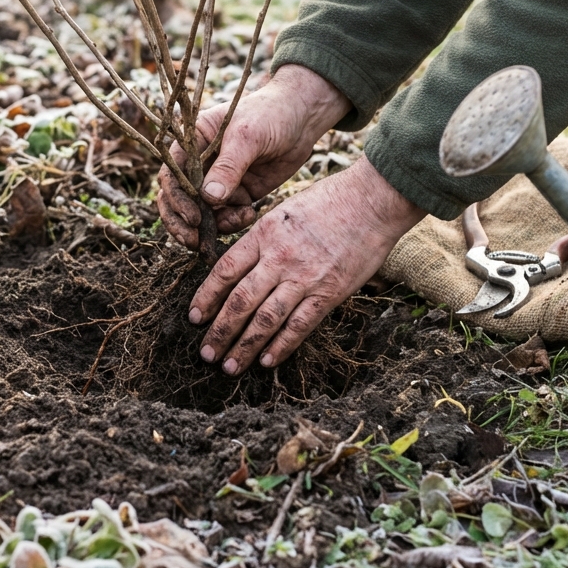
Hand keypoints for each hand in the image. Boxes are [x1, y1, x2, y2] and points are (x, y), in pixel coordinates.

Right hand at [157, 65, 349, 247]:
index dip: (176, 198)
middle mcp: (200, 164)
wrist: (303, 118)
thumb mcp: (247, 136)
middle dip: (183, 222)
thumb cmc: (270, 114)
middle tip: (193, 241)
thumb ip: (228, 167)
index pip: (171, 174)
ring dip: (213, 225)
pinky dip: (234, 222)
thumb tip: (208, 199)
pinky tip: (249, 214)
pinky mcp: (239, 194)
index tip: (192, 217)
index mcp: (191, 142)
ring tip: (238, 220)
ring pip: (203, 213)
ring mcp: (219, 181)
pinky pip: (227, 216)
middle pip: (179, 199)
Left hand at [188, 157, 425, 374]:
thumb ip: (262, 240)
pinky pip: (299, 325)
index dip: (206, 297)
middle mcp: (279, 258)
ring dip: (244, 346)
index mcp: (264, 234)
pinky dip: (281, 346)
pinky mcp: (329, 292)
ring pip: (265, 319)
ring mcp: (304, 277)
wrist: (373, 201)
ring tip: (228, 366)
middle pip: (240, 300)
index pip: (225, 271)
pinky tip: (266, 362)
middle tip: (205, 353)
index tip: (194, 317)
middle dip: (220, 330)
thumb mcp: (283, 212)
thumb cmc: (329, 201)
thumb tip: (241, 269)